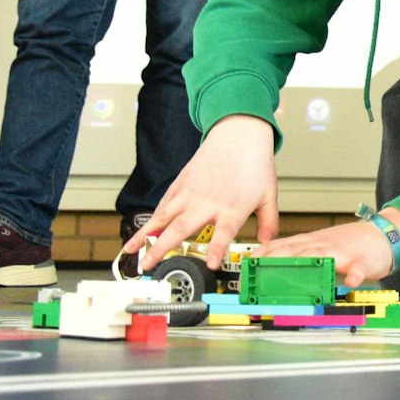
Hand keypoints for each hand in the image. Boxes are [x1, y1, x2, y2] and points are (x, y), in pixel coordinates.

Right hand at [124, 115, 277, 271]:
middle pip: (182, 228)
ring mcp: (191, 192)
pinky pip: (164, 203)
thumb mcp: (269, 195)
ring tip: (130, 250)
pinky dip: (151, 219)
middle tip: (148, 266)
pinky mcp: (182, 183)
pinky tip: (142, 231)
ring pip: (163, 216)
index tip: (211, 264)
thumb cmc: (254, 164)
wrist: (239, 133)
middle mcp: (208, 202)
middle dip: (162, 249)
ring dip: (145, 235)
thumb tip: (268, 244)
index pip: (225, 233)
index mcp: (232, 208)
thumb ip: (269, 222)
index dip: (217, 249)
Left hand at [257, 209, 399, 289]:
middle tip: (260, 273)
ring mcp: (343, 252)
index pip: (282, 245)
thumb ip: (297, 254)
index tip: (247, 264)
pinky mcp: (363, 261)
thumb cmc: (349, 244)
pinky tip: (352, 281)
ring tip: (294, 277)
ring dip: (309, 264)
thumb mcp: (318, 245)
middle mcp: (322, 245)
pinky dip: (355, 274)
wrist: (382, 234)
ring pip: (324, 255)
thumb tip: (269, 265)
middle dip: (277, 260)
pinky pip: (358, 268)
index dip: (264, 255)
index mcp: (310, 243)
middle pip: (297, 250)